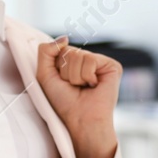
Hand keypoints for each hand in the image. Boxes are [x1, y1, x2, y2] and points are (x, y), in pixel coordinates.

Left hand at [35, 36, 121, 157]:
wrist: (80, 119)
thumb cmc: (63, 102)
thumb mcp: (45, 75)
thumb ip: (46, 51)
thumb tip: (65, 37)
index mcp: (74, 62)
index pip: (60, 49)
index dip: (56, 68)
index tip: (63, 83)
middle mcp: (88, 60)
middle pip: (68, 51)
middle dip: (66, 72)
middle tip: (74, 87)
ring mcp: (101, 62)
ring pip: (79, 55)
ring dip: (76, 76)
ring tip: (84, 88)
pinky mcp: (112, 66)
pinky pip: (91, 60)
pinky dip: (87, 76)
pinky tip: (94, 86)